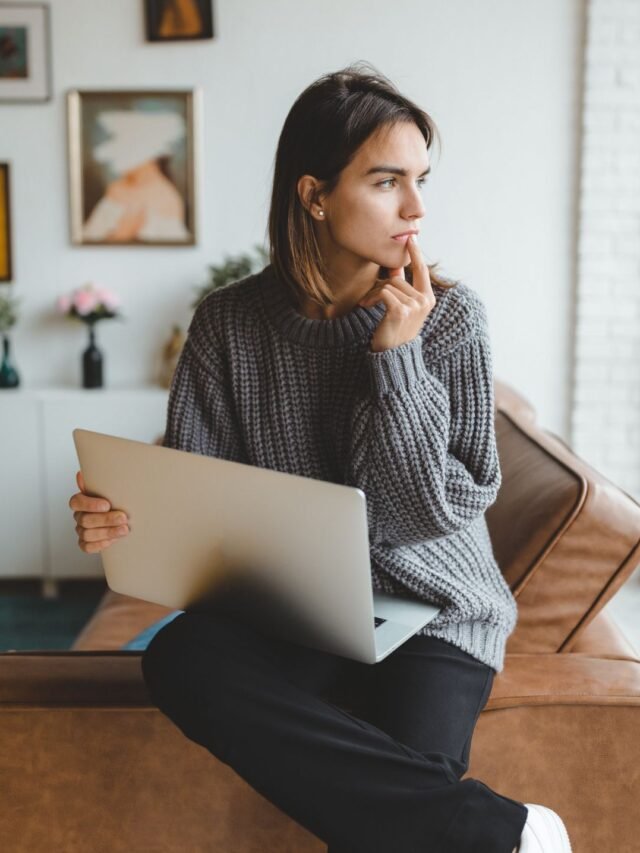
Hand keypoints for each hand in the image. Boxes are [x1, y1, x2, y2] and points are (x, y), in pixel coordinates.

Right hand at [69, 470, 129, 553]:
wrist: (124, 517)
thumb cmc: (115, 500)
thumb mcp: (109, 489)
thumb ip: (97, 483)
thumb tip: (81, 474)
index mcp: (80, 501)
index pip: (77, 502)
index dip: (90, 505)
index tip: (107, 505)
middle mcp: (79, 516)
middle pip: (85, 520)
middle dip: (106, 520)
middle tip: (123, 518)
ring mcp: (81, 530)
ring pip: (88, 534)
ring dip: (108, 532)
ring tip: (124, 529)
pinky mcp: (86, 543)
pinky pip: (87, 547)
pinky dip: (100, 544)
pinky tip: (113, 540)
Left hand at [358, 235, 435, 352]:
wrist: (393, 355)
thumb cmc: (396, 332)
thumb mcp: (403, 307)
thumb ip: (401, 287)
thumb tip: (394, 267)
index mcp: (428, 299)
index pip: (422, 271)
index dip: (416, 254)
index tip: (411, 238)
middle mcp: (424, 301)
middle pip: (397, 279)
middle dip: (380, 286)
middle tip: (369, 299)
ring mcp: (414, 306)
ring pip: (389, 285)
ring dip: (373, 294)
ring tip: (367, 305)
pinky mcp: (401, 310)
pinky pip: (383, 292)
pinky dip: (371, 298)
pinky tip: (366, 307)